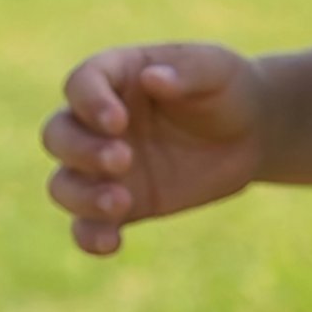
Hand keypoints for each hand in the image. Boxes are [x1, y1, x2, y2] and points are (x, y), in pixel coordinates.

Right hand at [41, 43, 264, 255]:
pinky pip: (87, 225)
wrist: (252, 132)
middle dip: (81, 151)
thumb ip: (187, 71)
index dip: (89, 102)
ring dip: (82, 196)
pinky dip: (90, 236)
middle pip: (59, 135)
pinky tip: (112, 243)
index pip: (81, 83)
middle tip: (123, 159)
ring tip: (121, 202)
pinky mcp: (122, 202)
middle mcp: (100, 122)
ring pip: (63, 183)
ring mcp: (105, 166)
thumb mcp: (217, 69)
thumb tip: (151, 77)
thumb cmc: (227, 88)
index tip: (118, 122)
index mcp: (118, 77)